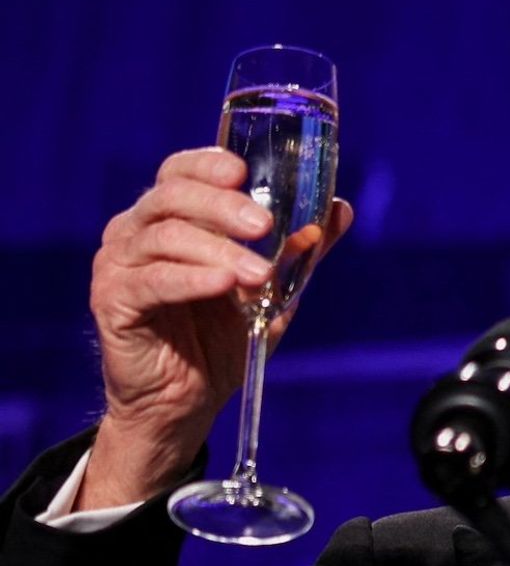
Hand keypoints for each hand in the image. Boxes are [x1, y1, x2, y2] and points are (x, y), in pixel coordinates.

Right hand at [77, 147, 352, 509]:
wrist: (186, 402)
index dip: (208, 164)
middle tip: (265, 225)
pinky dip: (191, 279)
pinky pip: (152, 281)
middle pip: (172, 196)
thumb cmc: (223, 337)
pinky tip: (224, 285)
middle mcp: (135, 231)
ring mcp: (118, 264)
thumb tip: (340, 210)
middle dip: (223, 206)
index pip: (180, 171)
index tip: (243, 171)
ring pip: (165, 237)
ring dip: (218, 251)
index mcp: (170, 217)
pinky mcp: (112, 301)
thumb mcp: (273, 290)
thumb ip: (302, 250)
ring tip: (259, 274)